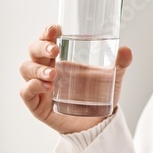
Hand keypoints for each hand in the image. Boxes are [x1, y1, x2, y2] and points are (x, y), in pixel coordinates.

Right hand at [19, 24, 133, 134]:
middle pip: (33, 51)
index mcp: (60, 58)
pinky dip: (32, 87)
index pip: (47, 40)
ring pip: (26, 69)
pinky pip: (26, 92)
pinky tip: (44, 86)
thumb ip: (120, 64)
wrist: (96, 124)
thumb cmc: (98, 96)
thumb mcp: (112, 78)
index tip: (55, 29)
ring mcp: (39, 85)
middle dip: (41, 47)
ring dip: (37, 68)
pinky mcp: (37, 104)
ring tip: (54, 74)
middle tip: (55, 50)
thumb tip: (126, 50)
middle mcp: (46, 68)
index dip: (47, 32)